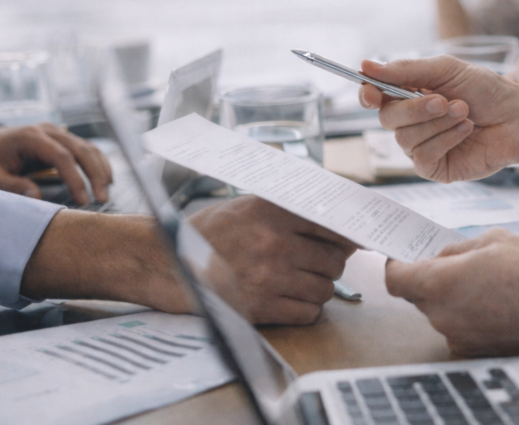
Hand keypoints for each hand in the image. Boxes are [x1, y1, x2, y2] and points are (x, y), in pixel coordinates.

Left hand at [0, 124, 112, 204]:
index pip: (62, 156)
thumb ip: (12, 187)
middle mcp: (48, 130)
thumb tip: (38, 198)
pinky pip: (86, 148)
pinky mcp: (61, 138)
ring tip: (106, 191)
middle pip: (81, 149)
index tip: (83, 200)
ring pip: (88, 147)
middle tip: (103, 198)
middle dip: (95, 174)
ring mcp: (57, 131)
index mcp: (30, 137)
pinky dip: (98, 163)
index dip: (75, 178)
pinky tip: (105, 178)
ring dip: (101, 168)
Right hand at [191, 196, 358, 324]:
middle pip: (334, 260)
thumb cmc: (208, 232)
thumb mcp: (248, 205)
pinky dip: (305, 310)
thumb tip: (334, 220)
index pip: (333, 224)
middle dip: (330, 264)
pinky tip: (290, 300)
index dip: (348, 236)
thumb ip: (289, 211)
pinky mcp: (260, 307)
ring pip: (324, 289)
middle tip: (318, 264)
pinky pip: (307, 313)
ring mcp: (269, 277)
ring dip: (318, 288)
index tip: (353, 241)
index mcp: (273, 211)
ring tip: (300, 281)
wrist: (165, 261)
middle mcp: (275, 242)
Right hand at [357, 57, 518, 182]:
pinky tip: (465, 131)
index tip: (371, 92)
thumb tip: (365, 66)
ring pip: (404, 139)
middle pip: (386, 119)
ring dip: (437, 123)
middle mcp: (411, 122)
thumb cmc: (486, 91)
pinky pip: (422, 157)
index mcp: (409, 95)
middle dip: (415, 108)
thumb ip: (405, 70)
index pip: (375, 97)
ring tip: (464, 113)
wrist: (518, 117)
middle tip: (445, 100)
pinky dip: (445, 140)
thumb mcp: (446, 70)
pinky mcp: (435, 168)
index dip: (367, 95)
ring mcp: (421, 147)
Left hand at [385, 229, 518, 355]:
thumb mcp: (494, 239)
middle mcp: (442, 317)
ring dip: (454, 298)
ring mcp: (460, 339)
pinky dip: (471, 317)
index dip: (396, 266)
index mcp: (439, 284)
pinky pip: (462, 330)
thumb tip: (444, 257)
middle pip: (420, 296)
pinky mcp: (478, 353)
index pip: (396, 280)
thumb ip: (459, 248)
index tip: (403, 257)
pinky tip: (498, 305)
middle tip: (458, 264)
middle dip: (432, 279)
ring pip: (442, 313)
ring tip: (489, 284)